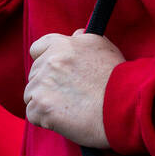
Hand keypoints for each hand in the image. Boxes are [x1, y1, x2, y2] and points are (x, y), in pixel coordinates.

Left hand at [24, 29, 123, 147]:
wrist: (124, 107)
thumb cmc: (117, 78)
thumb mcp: (103, 47)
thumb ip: (84, 39)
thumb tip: (74, 35)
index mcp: (62, 45)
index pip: (37, 49)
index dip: (44, 62)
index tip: (54, 73)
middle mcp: (50, 61)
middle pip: (34, 75)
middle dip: (47, 85)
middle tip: (69, 95)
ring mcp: (44, 84)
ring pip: (31, 95)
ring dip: (44, 103)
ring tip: (68, 108)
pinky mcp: (42, 107)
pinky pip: (33, 115)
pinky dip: (44, 120)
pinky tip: (63, 120)